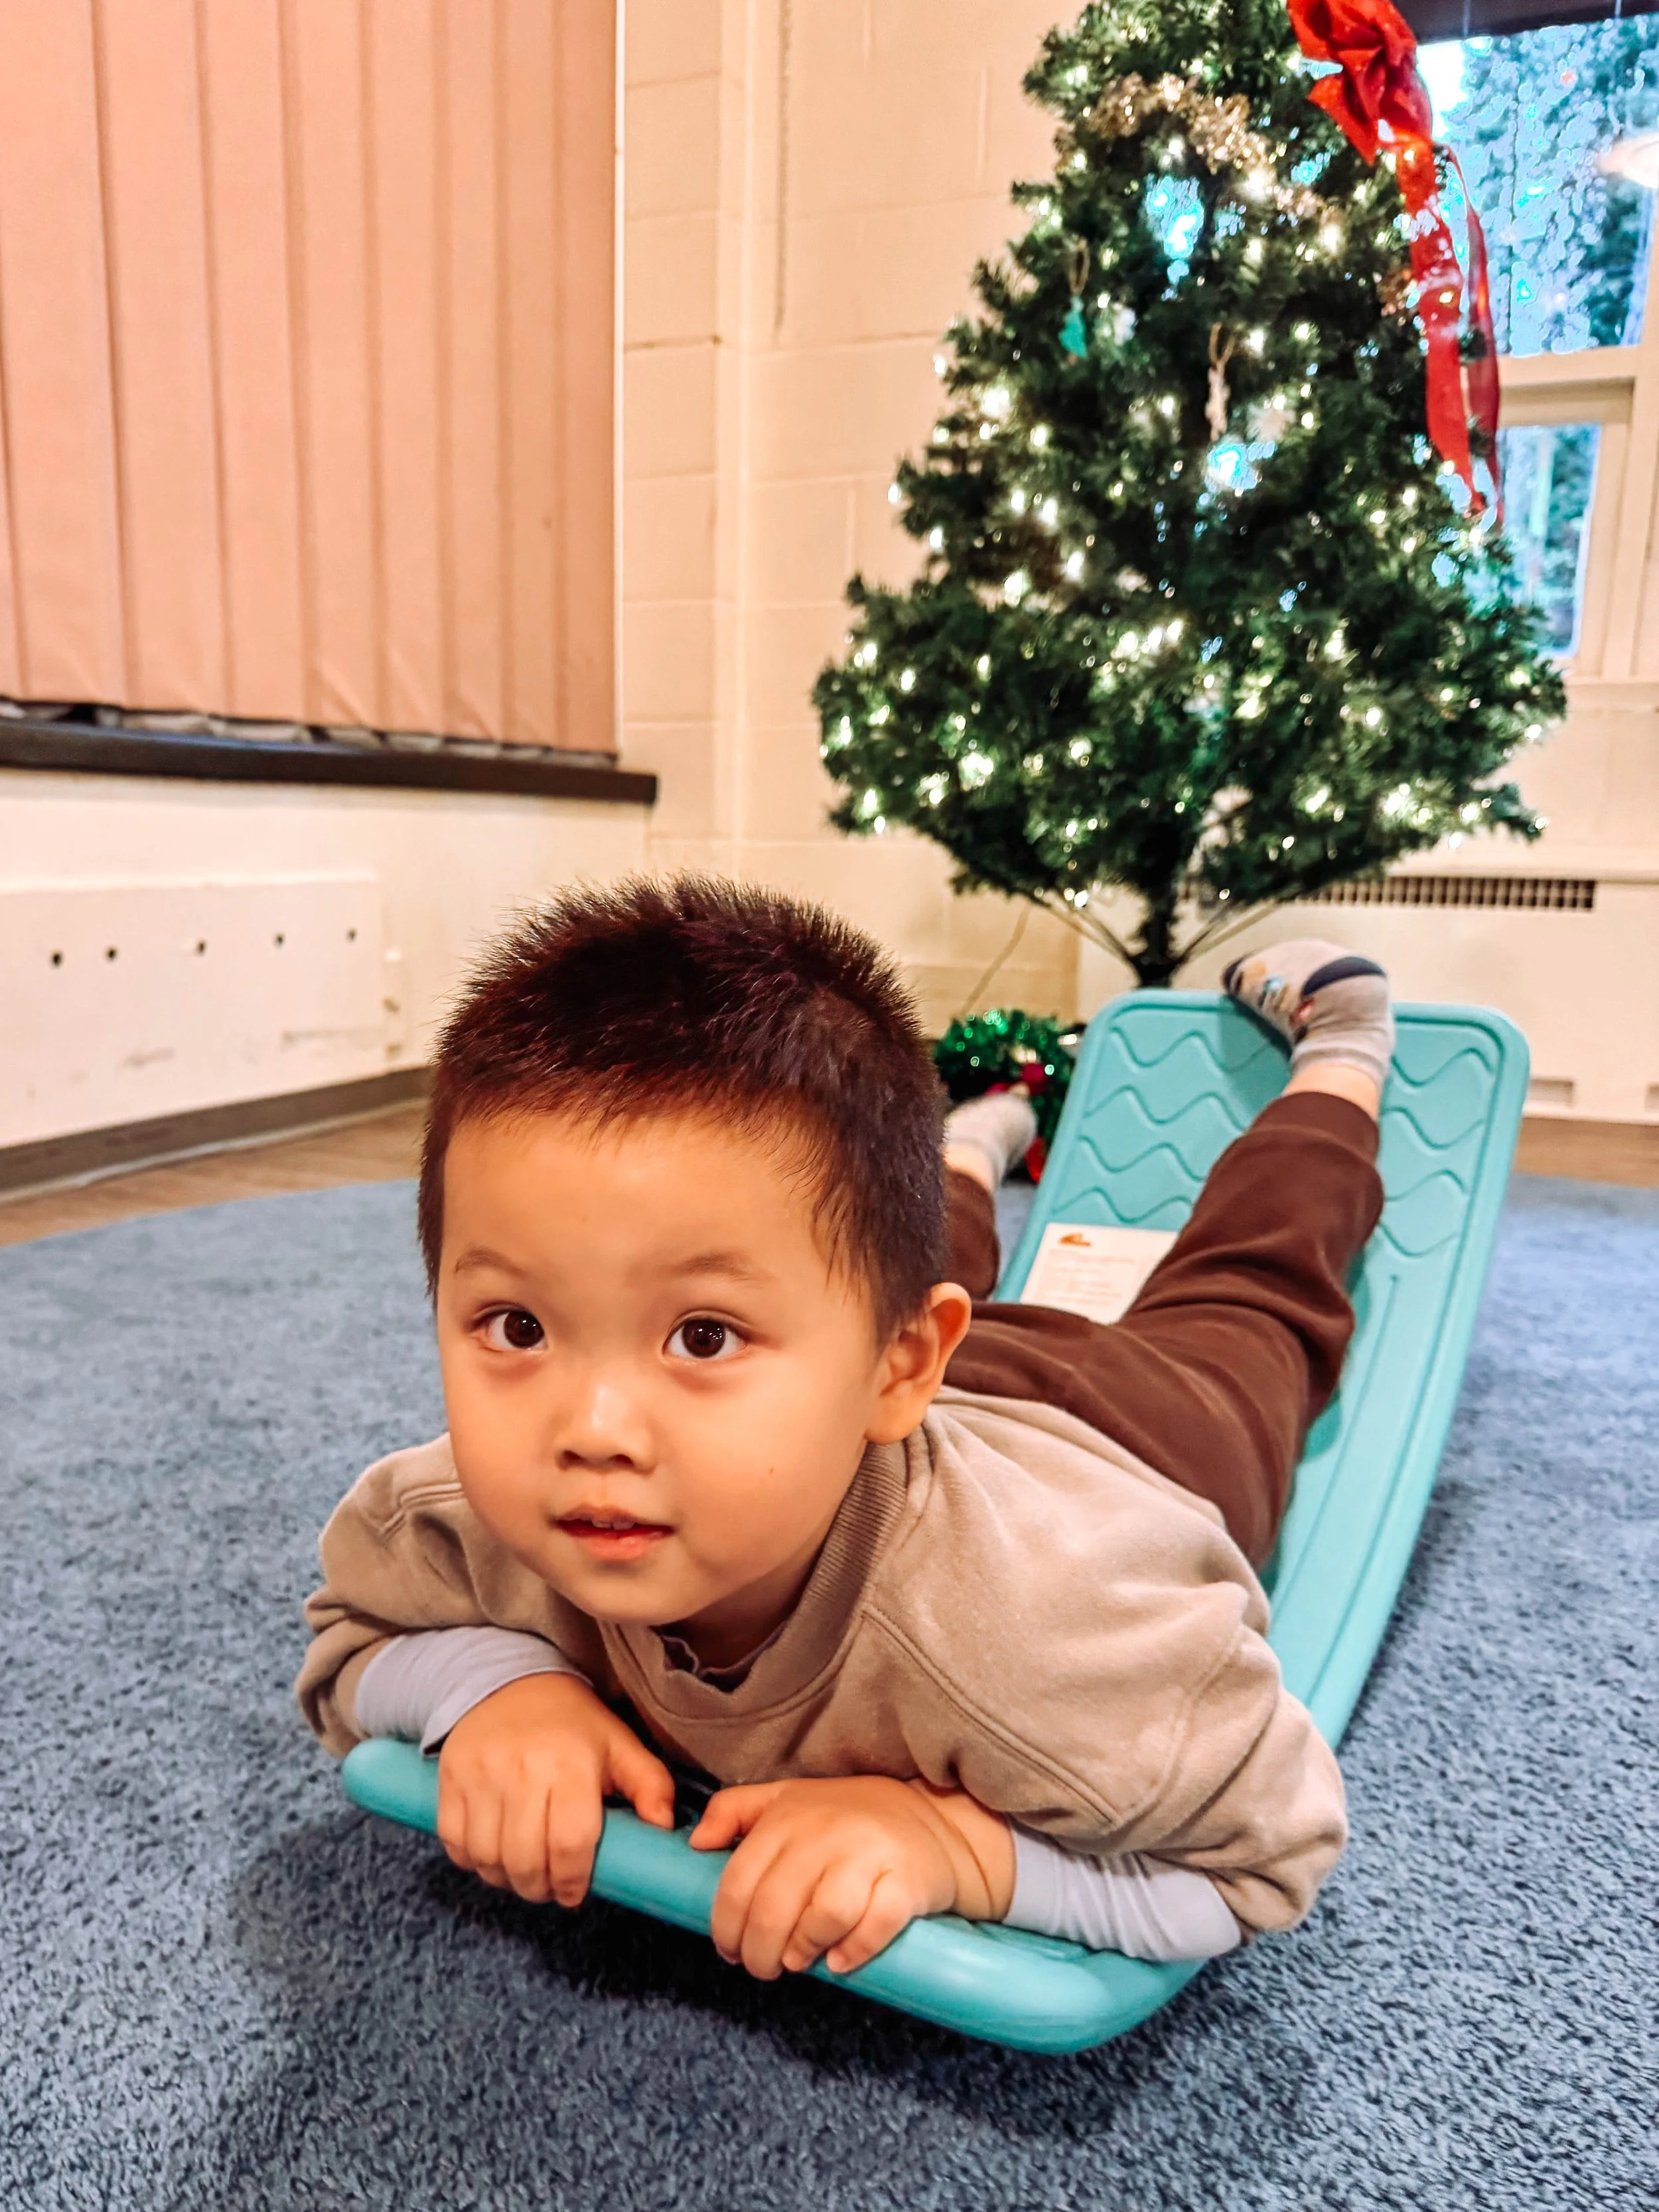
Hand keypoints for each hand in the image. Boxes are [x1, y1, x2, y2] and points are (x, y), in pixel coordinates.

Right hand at [436, 1673, 674, 1905]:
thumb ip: (650, 1785)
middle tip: (548, 1888)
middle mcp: (522, 1769)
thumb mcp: (619, 1744)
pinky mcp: (450, 1777)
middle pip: (525, 1859)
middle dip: (538, 1888)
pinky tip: (492, 1856)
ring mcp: (480, 1774)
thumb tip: (665, 1828)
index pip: (570, 1843)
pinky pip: (454, 1841)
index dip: (573, 1880)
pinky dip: (471, 1862)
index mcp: (571, 1764)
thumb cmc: (572, 1723)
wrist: (509, 1681)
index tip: (575, 1892)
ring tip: (522, 1875)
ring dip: (505, 1880)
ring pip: (487, 1857)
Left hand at [688, 1775, 1014, 1979]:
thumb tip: (695, 1843)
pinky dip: (852, 1951)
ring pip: (823, 1915)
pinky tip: (840, 1960)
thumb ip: (736, 1811)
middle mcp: (827, 1830)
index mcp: (790, 1814)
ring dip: (803, 1951)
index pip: (739, 1880)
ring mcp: (870, 1854)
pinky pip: (875, 1924)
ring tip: (800, 1960)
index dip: (725, 1927)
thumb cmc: (850, 1818)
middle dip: (758, 1952)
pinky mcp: (908, 1881)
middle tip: (762, 1968)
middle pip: (774, 1907)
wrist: (936, 1819)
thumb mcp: (788, 1799)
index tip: (728, 1950)